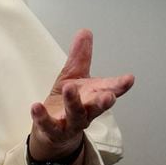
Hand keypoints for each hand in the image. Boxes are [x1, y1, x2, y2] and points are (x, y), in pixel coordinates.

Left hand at [29, 29, 134, 160]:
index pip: (109, 90)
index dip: (120, 85)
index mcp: (93, 96)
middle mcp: (86, 111)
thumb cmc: (68, 103)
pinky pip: (48, 125)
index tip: (129, 79)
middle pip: (96, 107)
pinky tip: (36, 106)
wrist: (53, 132)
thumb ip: (80, 57)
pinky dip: (42, 117)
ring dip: (74, 102)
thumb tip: (85, 32)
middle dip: (103, 101)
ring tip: (69, 88)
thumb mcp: (73, 76)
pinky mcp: (53, 131)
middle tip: (108, 95)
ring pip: (76, 115)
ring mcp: (70, 123)